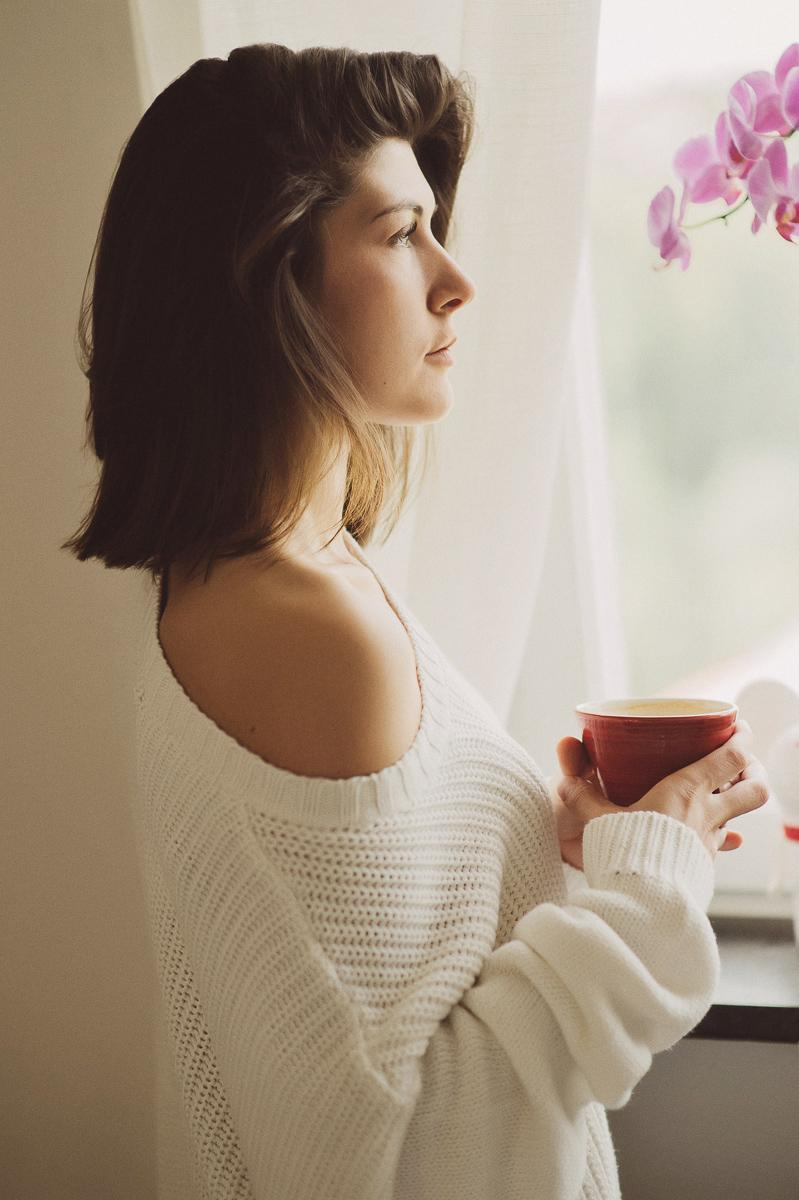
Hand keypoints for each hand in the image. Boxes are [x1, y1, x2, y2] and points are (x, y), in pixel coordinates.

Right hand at [551, 719, 767, 865]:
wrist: (644, 903)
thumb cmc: (626, 854)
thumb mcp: (598, 818)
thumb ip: (581, 795)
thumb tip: (562, 780)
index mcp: (686, 791)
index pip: (731, 756)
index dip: (742, 737)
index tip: (739, 725)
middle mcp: (707, 814)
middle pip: (754, 788)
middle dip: (754, 771)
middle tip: (743, 764)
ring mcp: (709, 841)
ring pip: (738, 816)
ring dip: (734, 803)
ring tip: (722, 795)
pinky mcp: (702, 865)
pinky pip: (719, 843)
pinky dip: (718, 833)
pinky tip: (706, 833)